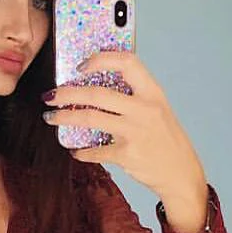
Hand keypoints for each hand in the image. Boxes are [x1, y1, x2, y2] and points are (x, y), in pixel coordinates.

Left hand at [42, 51, 206, 208]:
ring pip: (90, 119)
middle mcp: (144, 109)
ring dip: (65, 118)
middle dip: (67, 93)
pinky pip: (95, 151)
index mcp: (153, 92)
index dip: (101, 59)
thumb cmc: (166, 139)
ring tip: (51, 117)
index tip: (81, 65)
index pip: (126, 62)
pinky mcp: (127, 155)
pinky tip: (75, 150)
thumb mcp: (157, 109)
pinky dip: (81, 152)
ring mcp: (135, 132)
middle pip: (97, 94)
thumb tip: (95, 86)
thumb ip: (134, 96)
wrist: (181, 173)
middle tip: (50, 95)